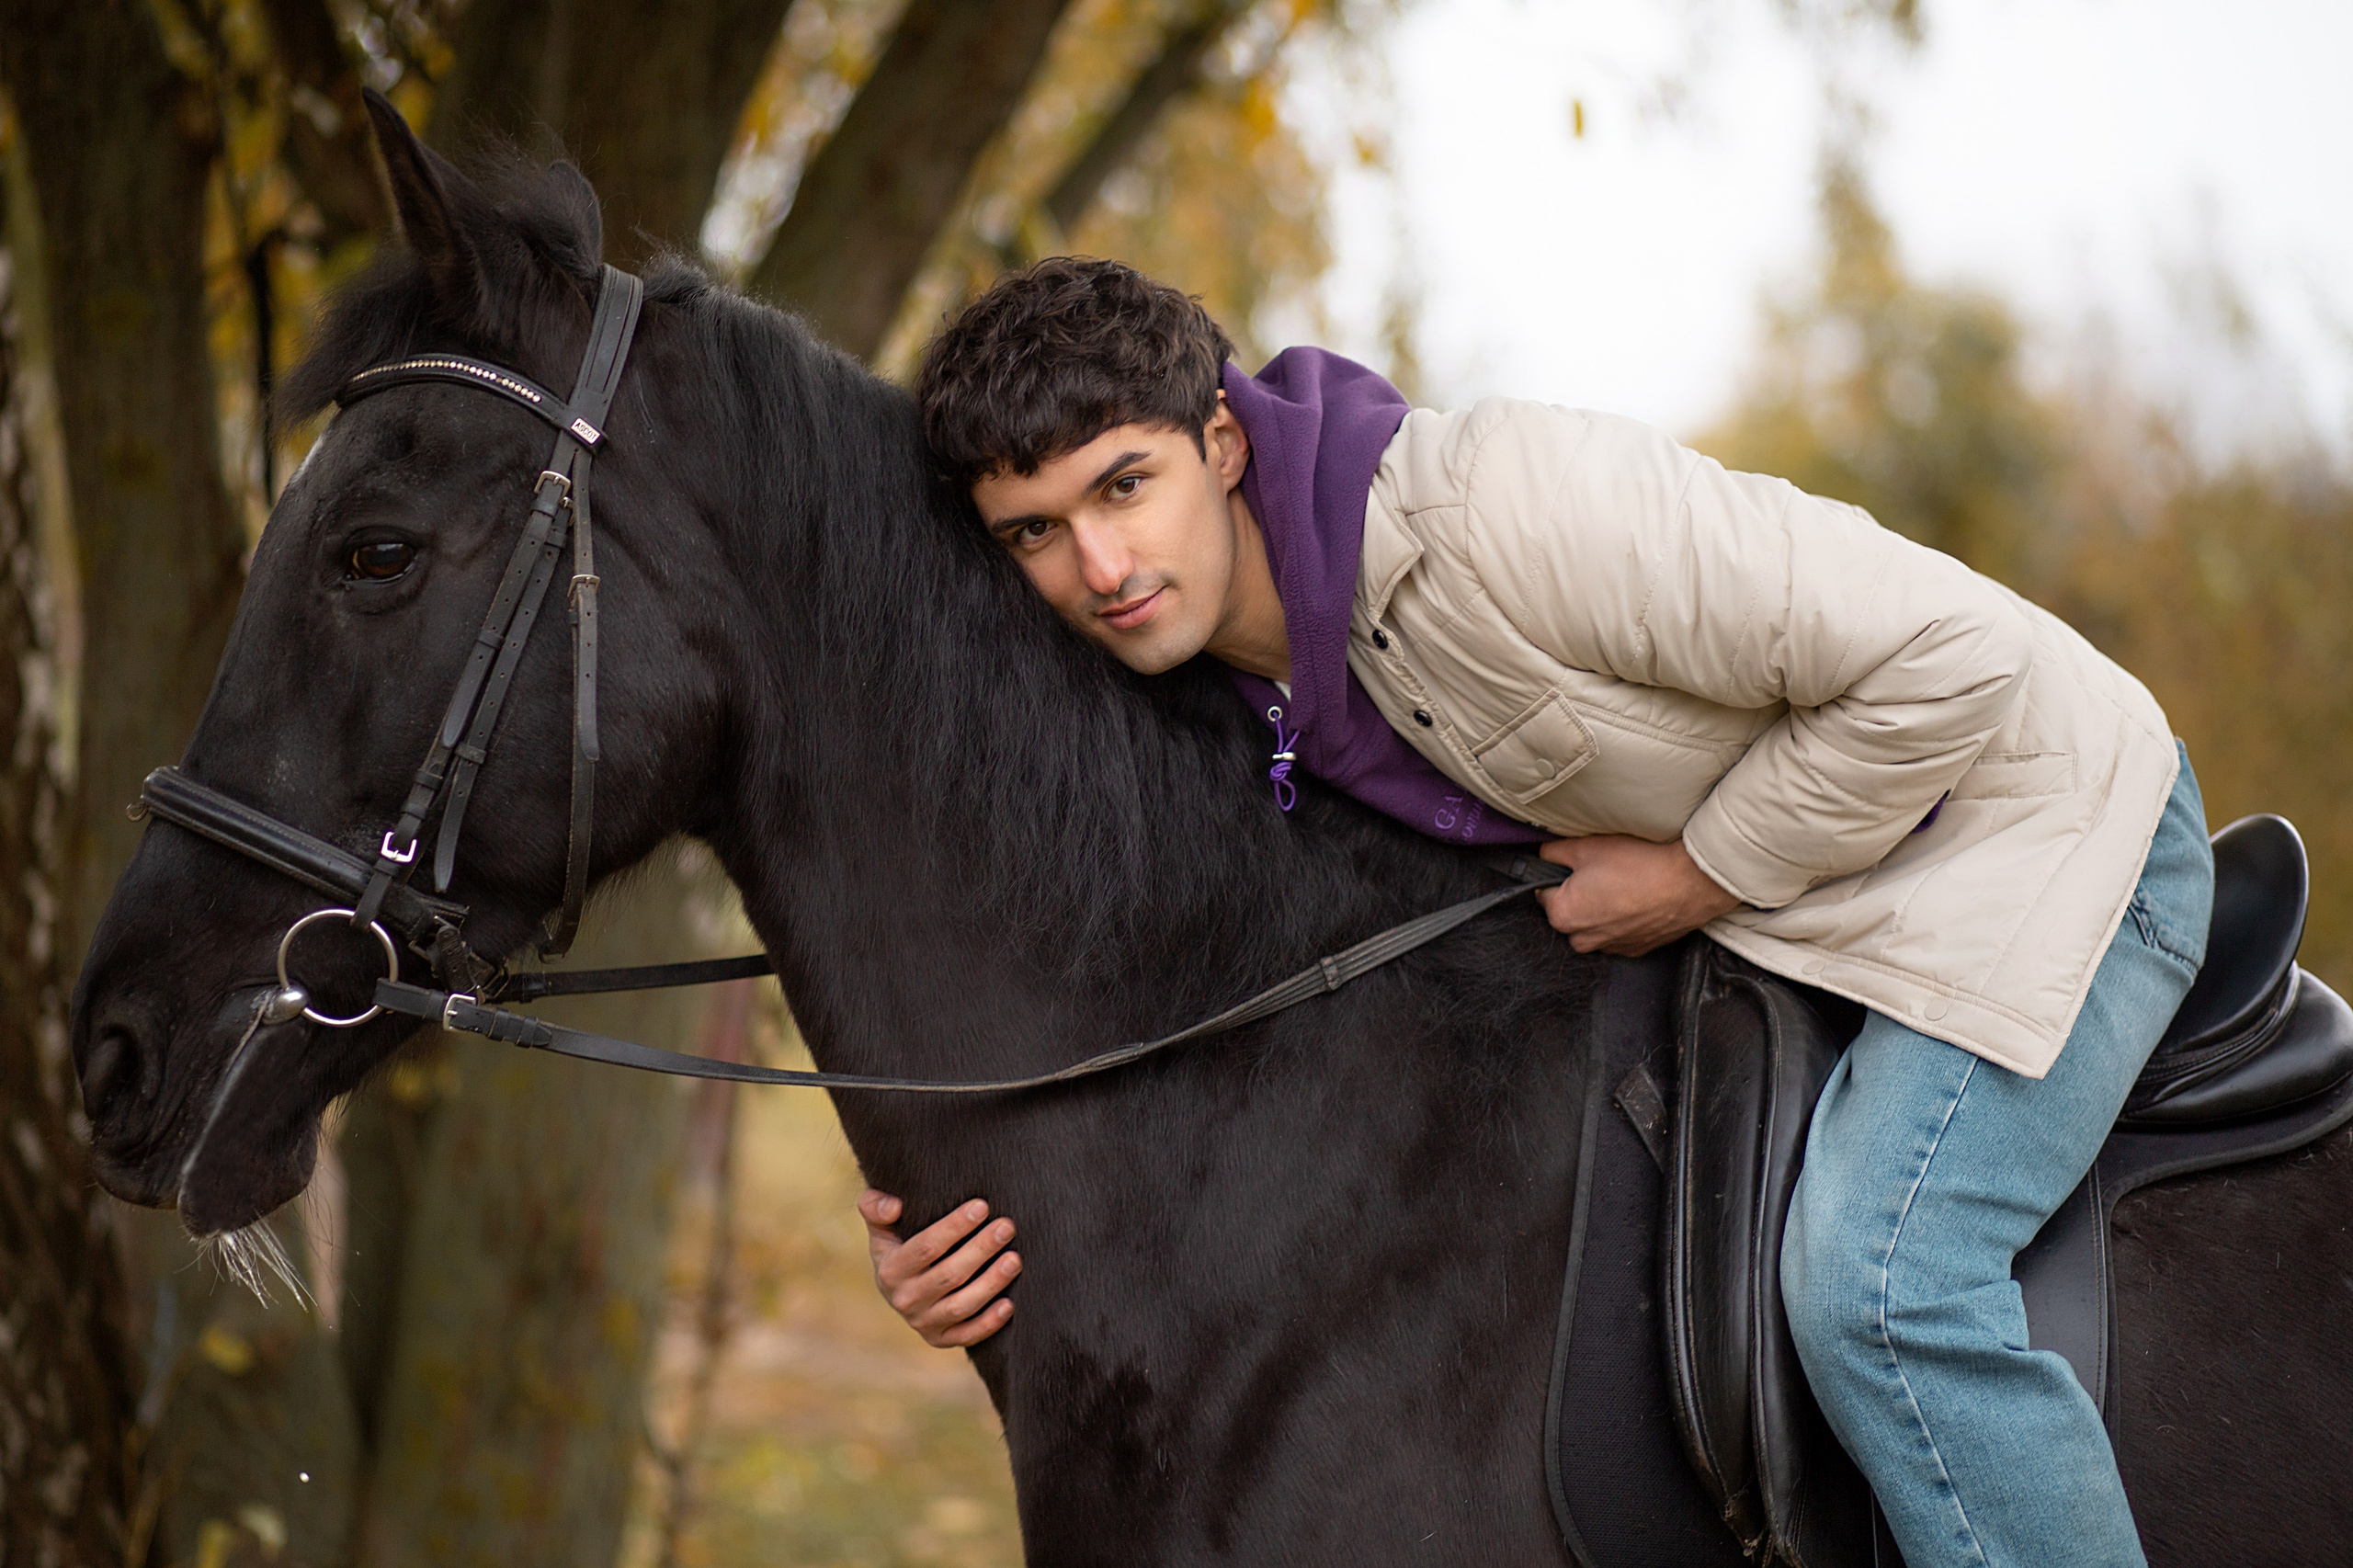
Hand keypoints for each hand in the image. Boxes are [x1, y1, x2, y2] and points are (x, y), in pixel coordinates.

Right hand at [859, 1189, 1019, 1347]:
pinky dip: (988, 1323)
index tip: (982, 1206)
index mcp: (890, 1270)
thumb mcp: (880, 1224)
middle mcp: (904, 1300)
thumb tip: (894, 1207)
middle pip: (949, 1275)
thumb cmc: (898, 1241)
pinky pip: (967, 1336)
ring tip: (1015, 1259)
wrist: (899, 1283)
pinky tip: (1009, 1304)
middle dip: (981, 1249)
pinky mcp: (940, 1339)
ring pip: (960, 1306)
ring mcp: (922, 1323)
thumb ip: (875, 1205)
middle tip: (1007, 1227)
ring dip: (990, 1284)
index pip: (926, 1247)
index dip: (954, 1227)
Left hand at [1537, 835, 1739, 956]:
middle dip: (1579, 895)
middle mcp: (1584, 940)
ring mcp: (1612, 948)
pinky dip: (1624, 919)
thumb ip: (1553, 852)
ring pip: (1594, 926)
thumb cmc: (1637, 863)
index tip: (1577, 865)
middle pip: (1569, 913)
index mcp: (1564, 916)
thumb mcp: (1585, 846)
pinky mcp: (1637, 949)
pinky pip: (1619, 934)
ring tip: (1624, 884)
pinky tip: (1639, 899)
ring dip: (1602, 909)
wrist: (1690, 882)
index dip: (1559, 875)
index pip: (1544, 893)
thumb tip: (1543, 857)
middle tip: (1604, 872)